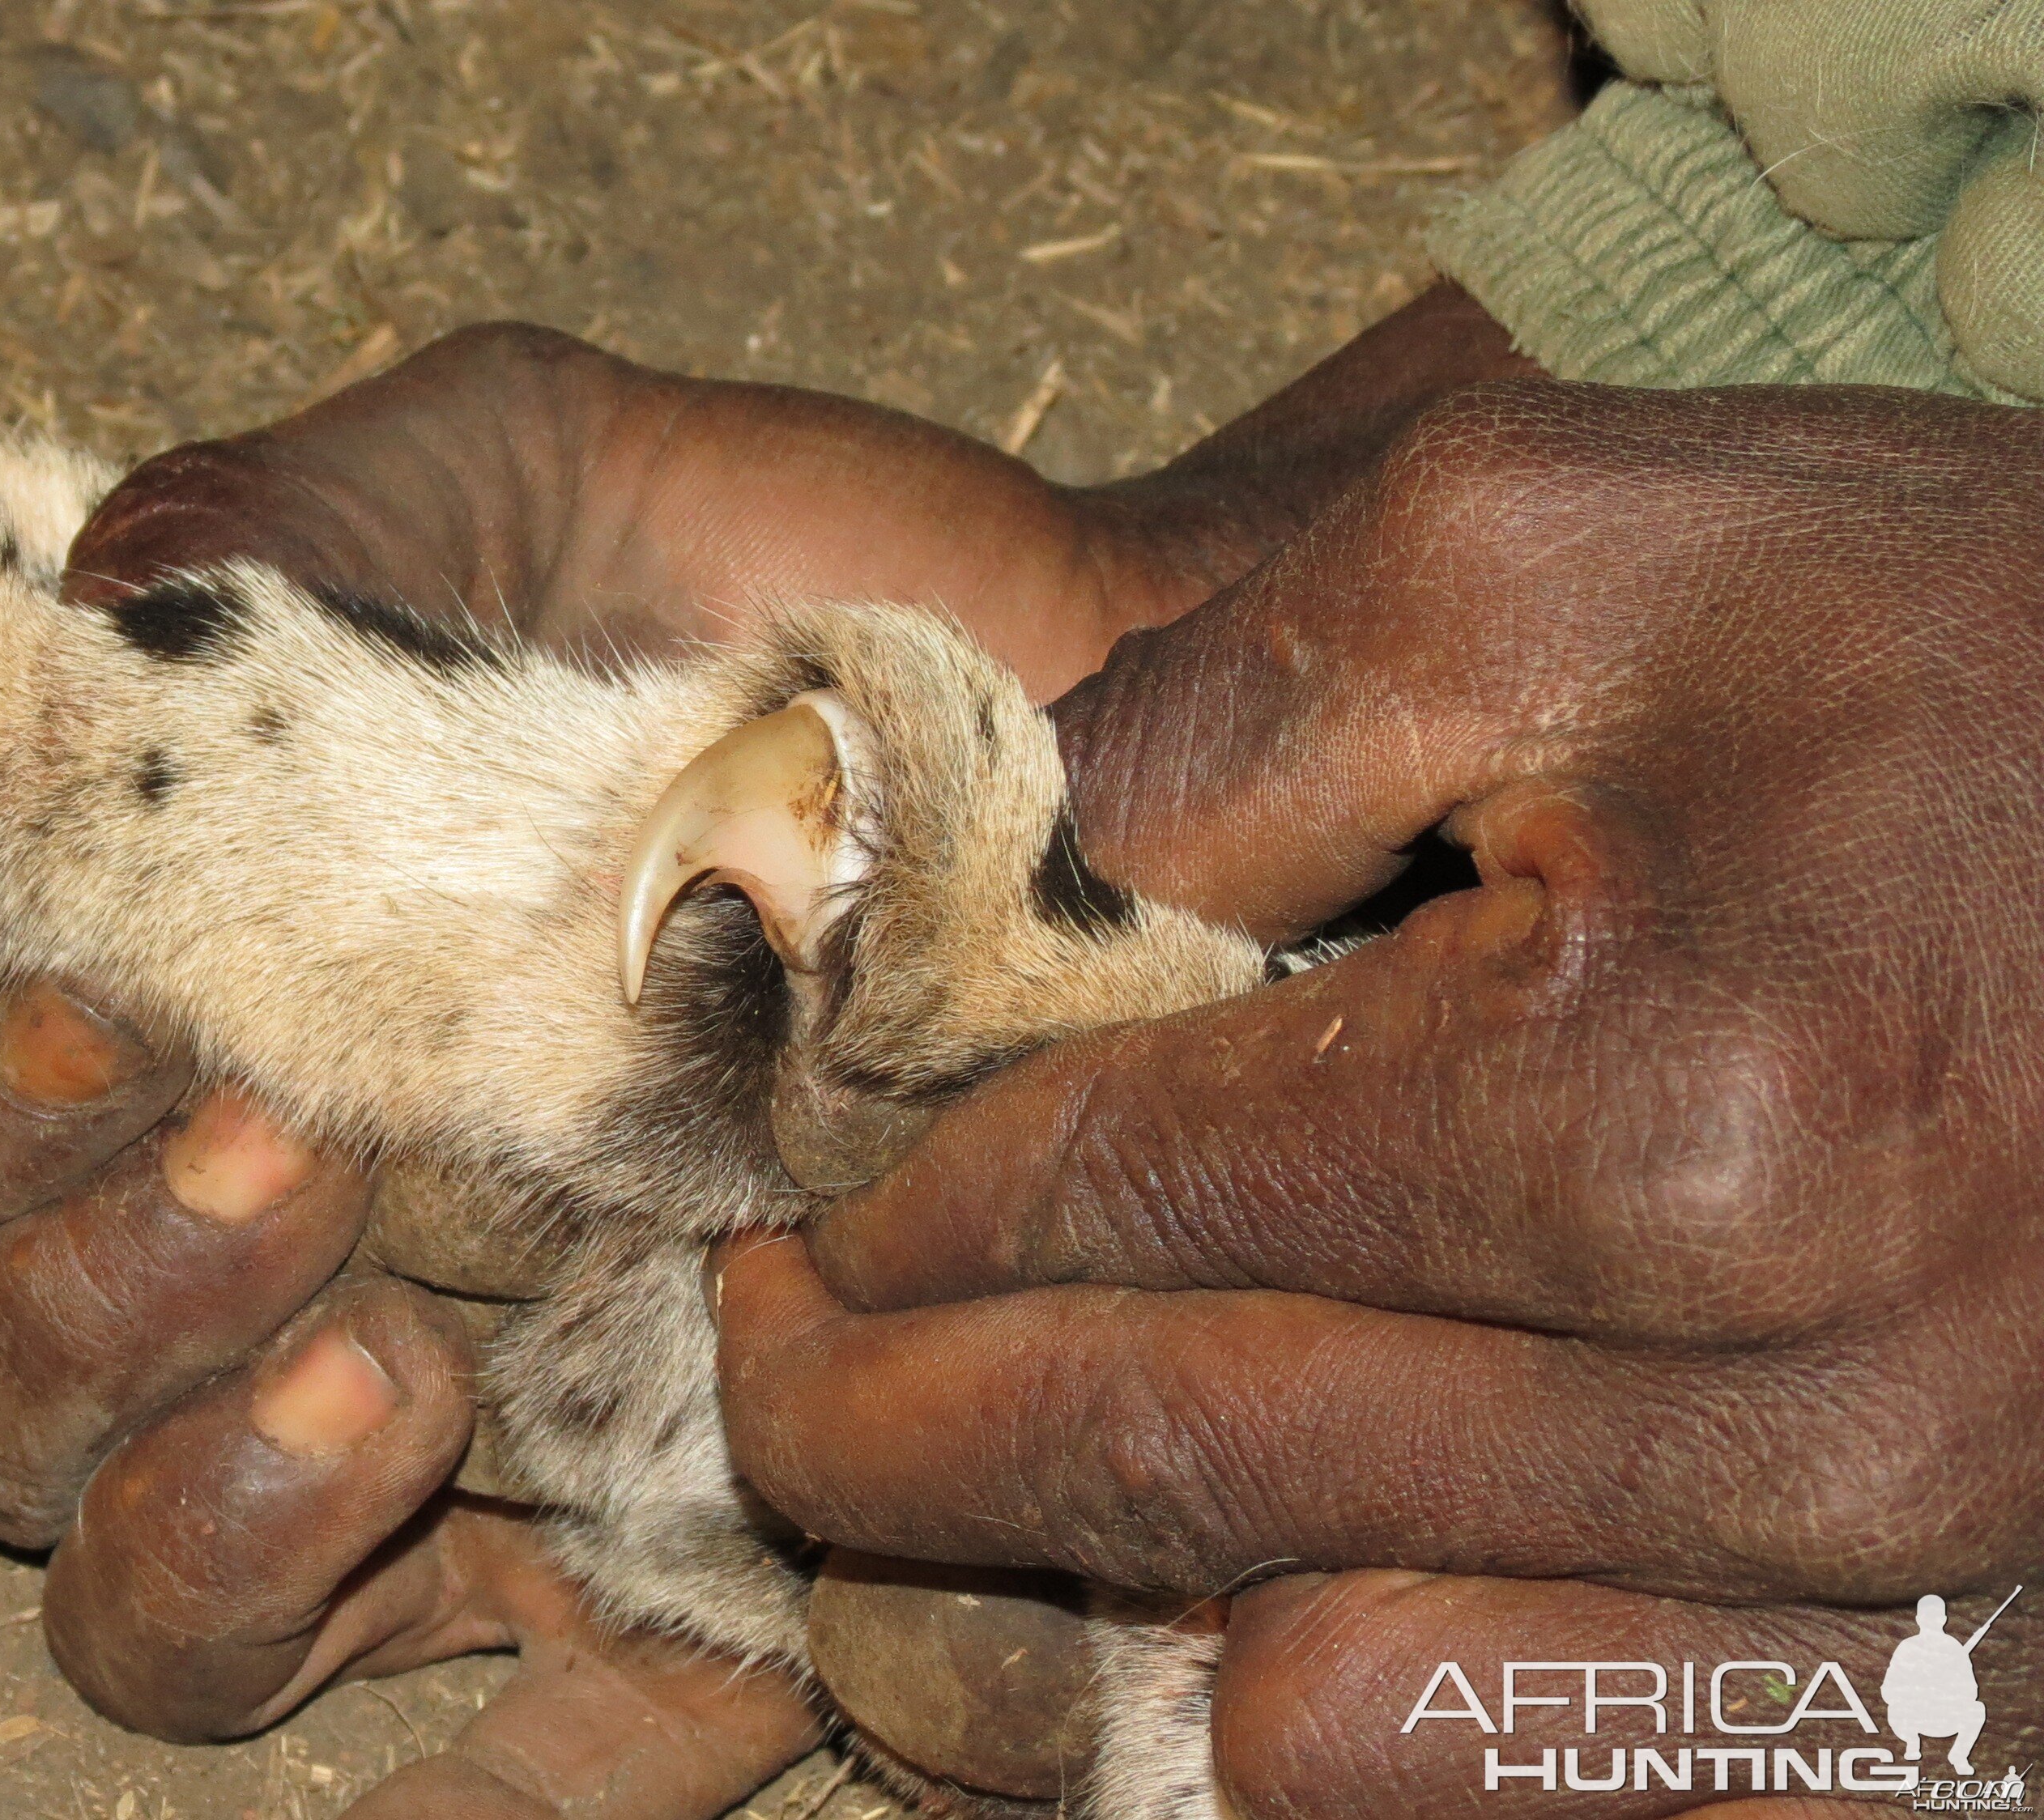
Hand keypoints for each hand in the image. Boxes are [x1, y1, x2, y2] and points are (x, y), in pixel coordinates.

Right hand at [0, 295, 1535, 1814]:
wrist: (1144, 740)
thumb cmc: (815, 603)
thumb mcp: (539, 477)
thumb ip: (303, 513)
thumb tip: (74, 600)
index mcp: (213, 1010)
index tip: (110, 1012)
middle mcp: (288, 1254)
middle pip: (9, 1384)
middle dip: (86, 1310)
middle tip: (291, 1174)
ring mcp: (455, 1444)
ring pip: (153, 1605)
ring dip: (202, 1531)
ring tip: (403, 1391)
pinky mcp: (661, 1585)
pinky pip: (522, 1764)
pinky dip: (477, 1805)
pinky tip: (454, 1800)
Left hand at [718, 380, 2043, 1813]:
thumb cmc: (1962, 651)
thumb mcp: (1553, 546)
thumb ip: (1200, 723)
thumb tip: (931, 910)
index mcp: (1671, 1115)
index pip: (1127, 1204)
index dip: (902, 1212)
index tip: (800, 1211)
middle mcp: (1797, 1418)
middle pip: (1171, 1474)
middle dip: (893, 1433)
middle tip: (769, 1374)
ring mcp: (1898, 1600)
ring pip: (1322, 1724)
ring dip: (1103, 1614)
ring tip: (1006, 1481)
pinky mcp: (1973, 1699)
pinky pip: (1551, 1805)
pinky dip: (1357, 1726)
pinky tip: (1271, 1589)